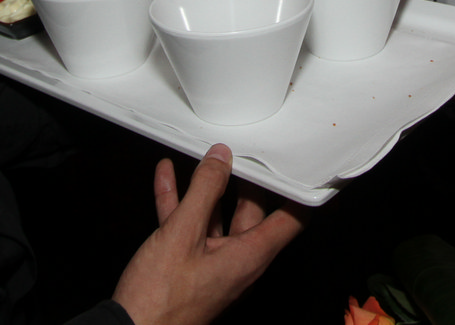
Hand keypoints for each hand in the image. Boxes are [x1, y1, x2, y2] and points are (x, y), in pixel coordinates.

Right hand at [113, 144, 305, 324]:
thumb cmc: (160, 300)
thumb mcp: (182, 233)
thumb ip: (203, 191)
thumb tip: (219, 161)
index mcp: (249, 256)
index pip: (290, 219)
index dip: (294, 191)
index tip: (293, 167)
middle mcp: (238, 262)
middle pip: (251, 212)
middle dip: (244, 181)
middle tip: (239, 154)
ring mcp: (213, 266)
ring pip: (216, 218)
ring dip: (205, 189)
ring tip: (202, 159)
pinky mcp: (189, 268)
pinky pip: (190, 229)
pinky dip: (180, 203)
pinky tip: (168, 179)